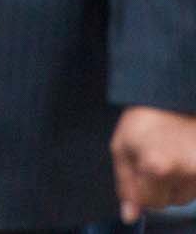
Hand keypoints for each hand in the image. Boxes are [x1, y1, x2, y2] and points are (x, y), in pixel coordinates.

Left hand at [112, 105, 195, 221]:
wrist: (172, 97)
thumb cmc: (144, 120)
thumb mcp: (122, 147)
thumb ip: (125, 184)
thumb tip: (129, 215)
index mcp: (157, 166)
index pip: (150, 203)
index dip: (141, 189)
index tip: (141, 169)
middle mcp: (185, 171)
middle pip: (170, 202)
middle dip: (159, 186)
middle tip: (156, 158)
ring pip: (186, 195)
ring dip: (176, 182)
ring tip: (171, 154)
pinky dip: (190, 177)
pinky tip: (183, 155)